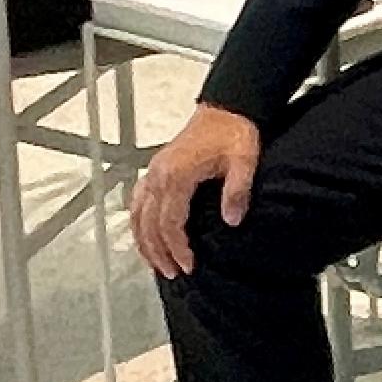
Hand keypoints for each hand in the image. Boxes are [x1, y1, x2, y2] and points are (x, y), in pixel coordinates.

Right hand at [130, 105, 262, 277]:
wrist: (226, 108)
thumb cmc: (233, 131)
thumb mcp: (244, 160)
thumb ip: (237, 191)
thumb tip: (232, 220)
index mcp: (176, 175)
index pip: (170, 223)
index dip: (177, 248)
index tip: (189, 265)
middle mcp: (159, 175)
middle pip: (149, 224)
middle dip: (159, 252)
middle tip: (173, 273)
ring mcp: (154, 172)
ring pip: (138, 215)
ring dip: (145, 242)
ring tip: (157, 264)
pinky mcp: (157, 169)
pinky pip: (138, 201)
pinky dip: (138, 222)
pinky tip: (145, 235)